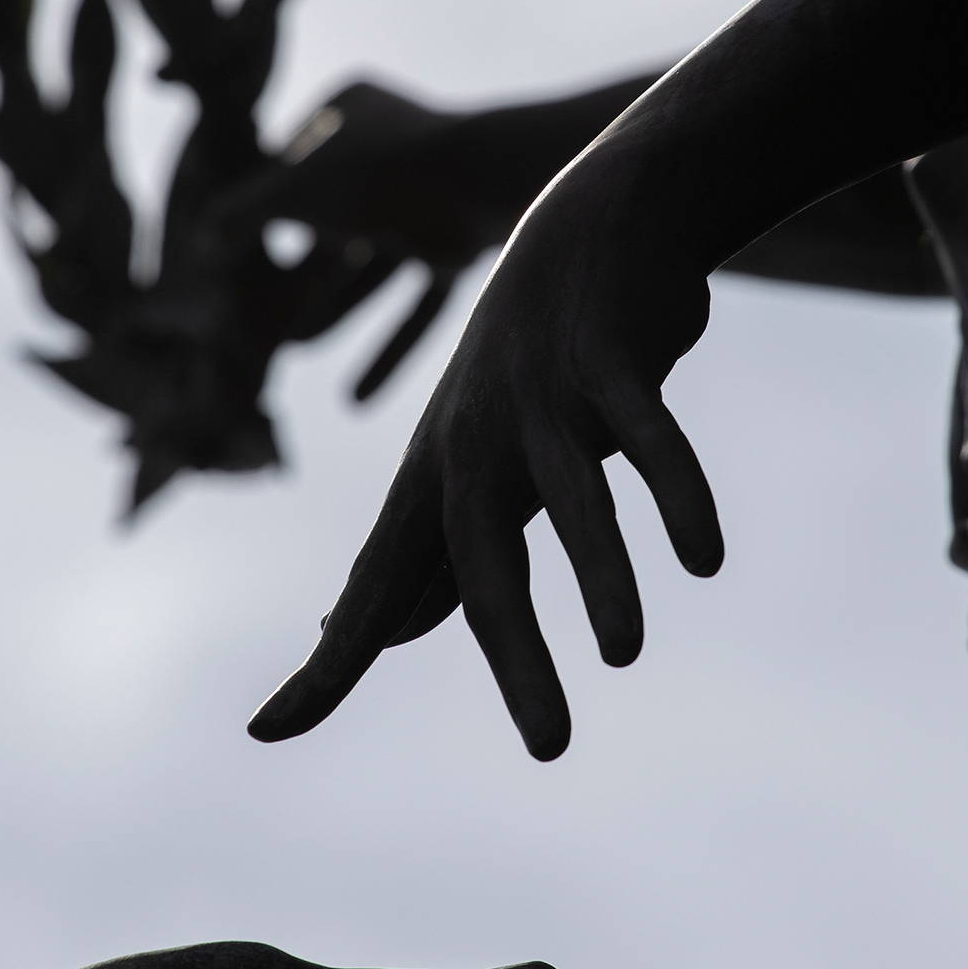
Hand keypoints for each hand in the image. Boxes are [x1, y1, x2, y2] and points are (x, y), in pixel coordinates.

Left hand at [248, 134, 722, 756]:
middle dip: (510, 655)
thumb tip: (378, 634)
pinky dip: (675, 491)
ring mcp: (544, 395)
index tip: (265, 730)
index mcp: (434, 477)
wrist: (593, 220)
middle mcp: (477, 440)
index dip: (328, 660)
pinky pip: (647, 435)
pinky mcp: (613, 355)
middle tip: (550, 748)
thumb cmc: (525, 368)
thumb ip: (428, 552)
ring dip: (599, 574)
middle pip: (480, 557)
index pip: (375, 586)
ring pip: (569, 496)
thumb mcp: (466, 457)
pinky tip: (702, 558)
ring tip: (623, 653)